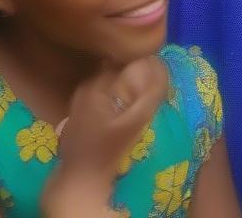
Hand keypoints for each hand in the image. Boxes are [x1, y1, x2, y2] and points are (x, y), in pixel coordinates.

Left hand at [58, 56, 168, 181]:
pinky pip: (101, 98)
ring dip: (123, 87)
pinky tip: (125, 110)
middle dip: (132, 74)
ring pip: (107, 85)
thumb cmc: (107, 151)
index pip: (120, 60)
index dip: (140, 61)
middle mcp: (84, 88)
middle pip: (113, 71)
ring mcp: (78, 103)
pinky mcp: (79, 117)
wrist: (80, 182)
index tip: (156, 68)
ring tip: (141, 95)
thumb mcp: (134, 123)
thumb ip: (150, 95)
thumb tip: (163, 66)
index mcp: (94, 85)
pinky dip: (114, 99)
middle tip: (152, 82)